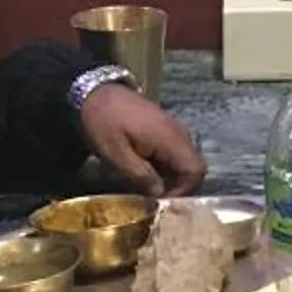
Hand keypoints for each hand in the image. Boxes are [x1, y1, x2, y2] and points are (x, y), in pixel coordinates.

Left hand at [81, 84, 206, 195]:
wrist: (94, 90)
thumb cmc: (104, 122)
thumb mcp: (116, 154)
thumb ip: (141, 175)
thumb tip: (160, 194)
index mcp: (170, 139)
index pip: (196, 170)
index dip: (185, 190)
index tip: (163, 201)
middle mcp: (178, 133)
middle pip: (194, 166)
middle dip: (179, 186)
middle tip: (156, 199)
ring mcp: (172, 128)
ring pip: (184, 160)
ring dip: (171, 176)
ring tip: (149, 188)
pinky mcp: (164, 127)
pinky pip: (174, 151)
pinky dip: (166, 165)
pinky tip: (146, 172)